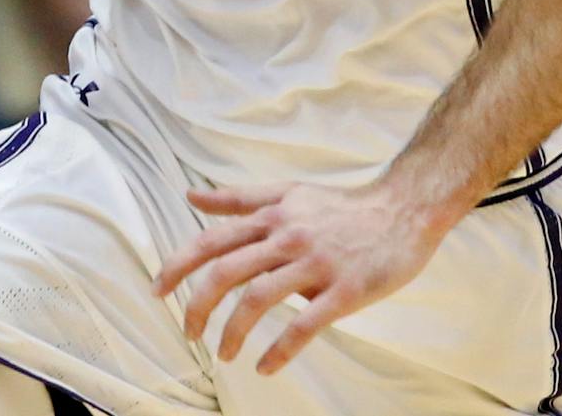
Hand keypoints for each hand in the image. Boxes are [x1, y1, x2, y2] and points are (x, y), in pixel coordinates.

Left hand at [151, 180, 450, 375]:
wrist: (403, 210)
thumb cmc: (342, 207)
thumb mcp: (287, 194)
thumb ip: (239, 199)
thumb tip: (191, 197)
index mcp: (271, 217)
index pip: (212, 241)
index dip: (178, 265)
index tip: (158, 291)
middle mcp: (286, 238)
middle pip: (226, 272)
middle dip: (198, 306)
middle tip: (189, 333)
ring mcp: (315, 264)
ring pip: (258, 299)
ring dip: (233, 332)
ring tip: (225, 354)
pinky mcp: (343, 290)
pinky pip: (304, 325)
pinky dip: (280, 350)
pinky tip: (264, 367)